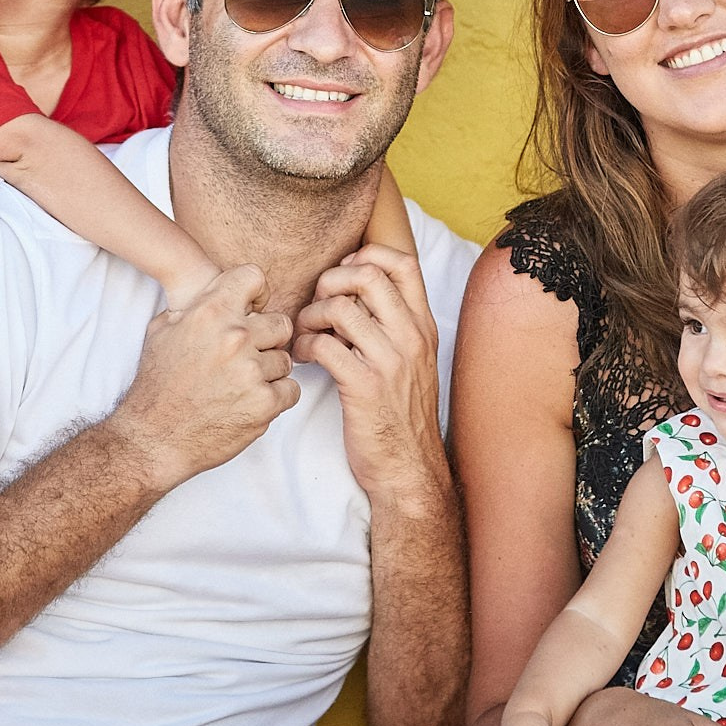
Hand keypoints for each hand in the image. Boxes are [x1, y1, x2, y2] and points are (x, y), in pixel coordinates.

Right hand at [111, 265, 296, 487]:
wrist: (154, 438)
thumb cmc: (157, 386)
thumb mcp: (163, 330)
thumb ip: (195, 305)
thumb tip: (217, 289)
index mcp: (210, 312)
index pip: (254, 276)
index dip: (255, 294)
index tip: (251, 310)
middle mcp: (235, 337)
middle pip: (281, 323)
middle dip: (266, 339)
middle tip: (245, 358)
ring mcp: (252, 371)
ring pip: (285, 359)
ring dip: (268, 372)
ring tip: (239, 385)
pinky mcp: (265, 403)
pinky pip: (290, 389)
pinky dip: (275, 397)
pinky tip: (249, 401)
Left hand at [291, 245, 442, 500]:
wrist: (409, 469)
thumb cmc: (401, 416)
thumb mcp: (411, 363)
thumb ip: (391, 327)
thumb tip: (355, 293)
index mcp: (422, 327)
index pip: (403, 264)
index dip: (366, 256)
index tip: (343, 275)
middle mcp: (410, 338)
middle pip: (368, 275)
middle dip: (330, 281)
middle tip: (316, 304)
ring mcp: (389, 362)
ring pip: (340, 307)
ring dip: (310, 315)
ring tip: (305, 334)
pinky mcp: (364, 387)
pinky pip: (323, 346)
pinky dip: (303, 346)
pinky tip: (302, 358)